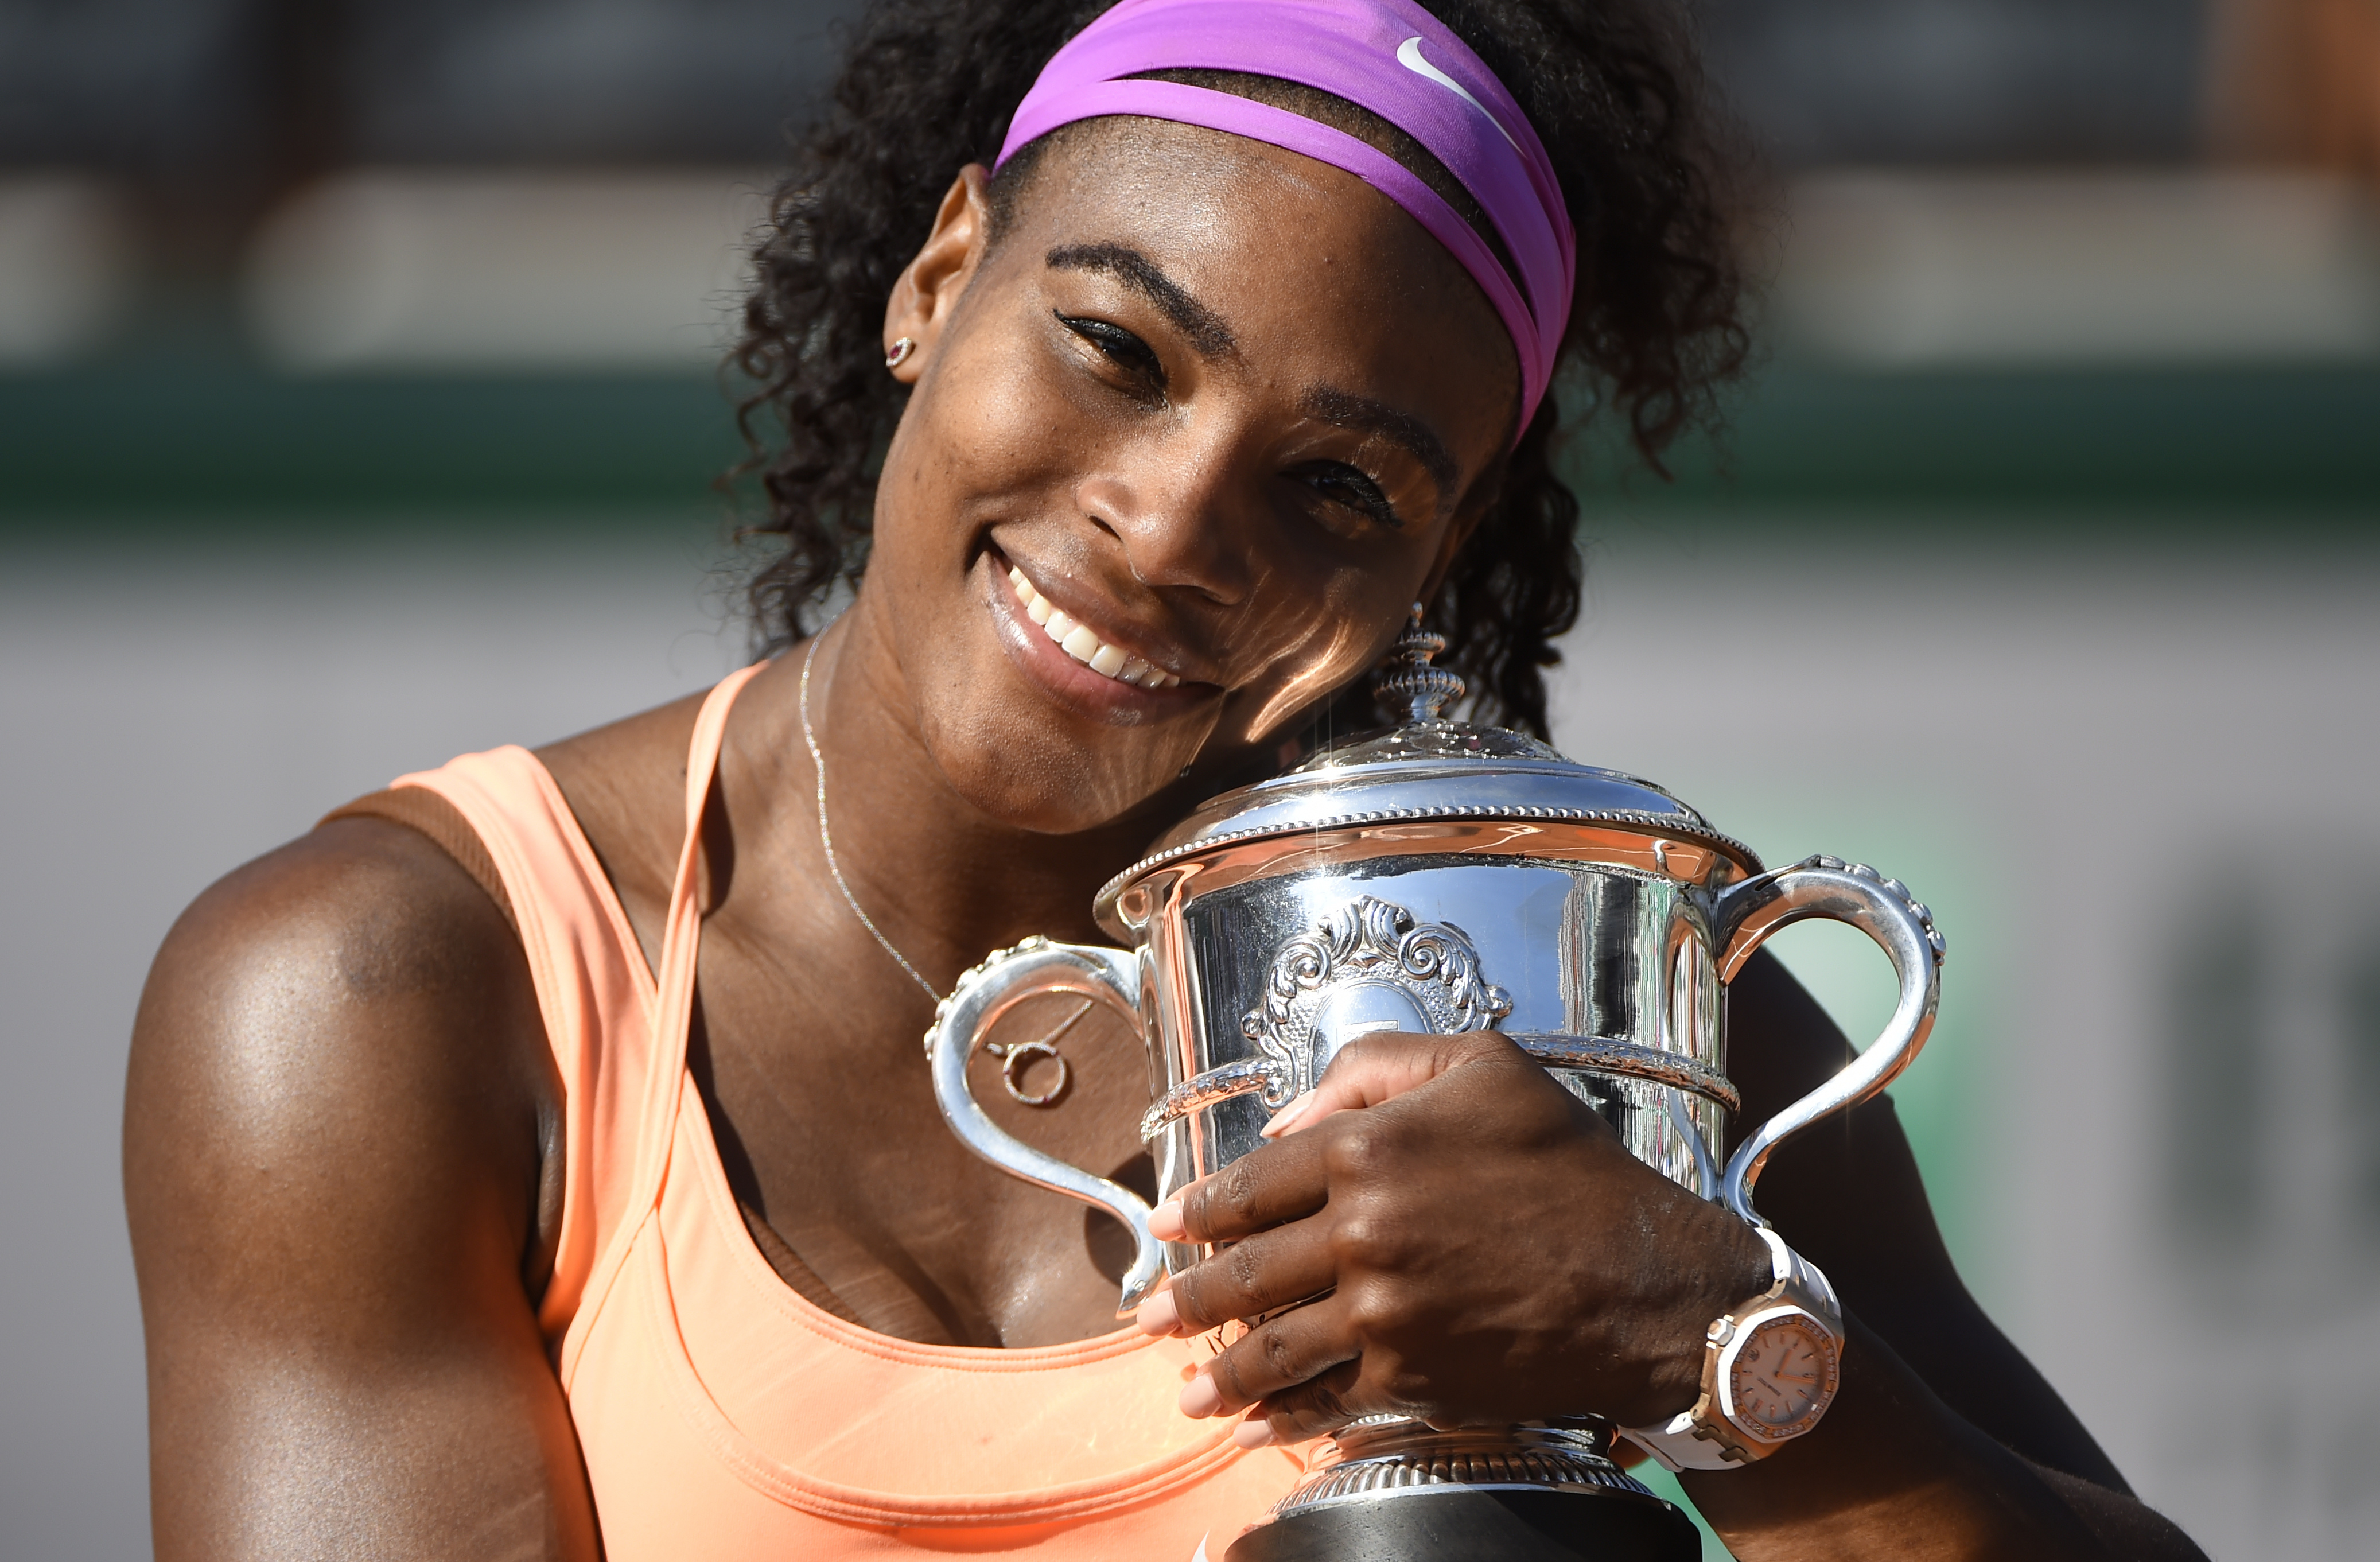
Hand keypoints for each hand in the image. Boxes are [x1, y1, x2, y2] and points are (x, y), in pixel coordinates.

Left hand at [1135, 1031, 1771, 1447]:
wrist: (1651, 1281)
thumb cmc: (1573, 1168)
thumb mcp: (1484, 1068)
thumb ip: (1377, 1066)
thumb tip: (1291, 1116)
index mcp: (1369, 1148)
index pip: (1252, 1180)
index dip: (1199, 1207)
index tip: (1167, 1226)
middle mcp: (1362, 1232)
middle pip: (1245, 1270)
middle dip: (1185, 1297)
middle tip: (1150, 1314)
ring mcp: (1383, 1312)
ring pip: (1273, 1347)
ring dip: (1219, 1371)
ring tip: (1185, 1390)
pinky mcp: (1412, 1376)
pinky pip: (1326, 1401)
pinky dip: (1279, 1420)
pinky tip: (1252, 1429)